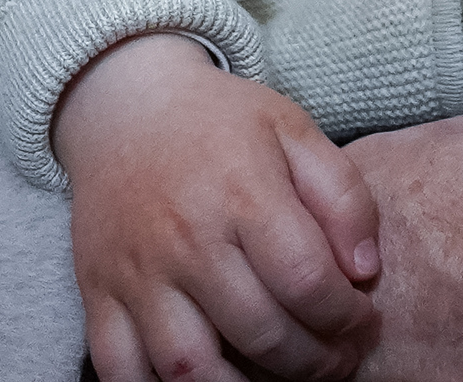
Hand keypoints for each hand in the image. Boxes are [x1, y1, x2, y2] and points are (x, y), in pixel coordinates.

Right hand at [53, 32, 379, 381]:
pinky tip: (210, 381)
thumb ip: (342, 196)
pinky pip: (122, 371)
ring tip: (281, 377)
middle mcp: (185, 239)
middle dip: (314, 362)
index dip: (347, 317)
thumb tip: (364, 270)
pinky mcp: (98, 296)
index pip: (306, 280)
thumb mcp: (294, 130)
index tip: (361, 319)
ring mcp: (136, 274)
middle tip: (336, 358)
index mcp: (241, 191)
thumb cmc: (219, 123)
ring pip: (191, 369)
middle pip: (259, 333)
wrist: (123, 107)